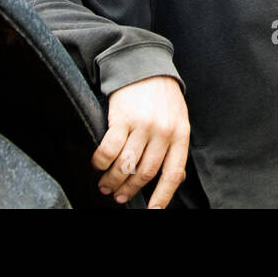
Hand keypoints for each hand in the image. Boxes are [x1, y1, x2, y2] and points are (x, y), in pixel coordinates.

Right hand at [92, 75, 190, 207]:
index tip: (153, 211)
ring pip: (125, 165)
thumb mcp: (178, 119)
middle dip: (129, 190)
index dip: (162, 197)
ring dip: (112, 180)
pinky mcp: (122, 118)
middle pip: (144, 173)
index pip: (173, 174)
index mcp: (180, 135)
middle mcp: (163, 132)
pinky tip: (97, 165)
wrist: (144, 64)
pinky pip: (109, 149)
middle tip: (118, 197)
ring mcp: (142, 125)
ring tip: (105, 185)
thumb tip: (175, 178)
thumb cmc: (161, 96)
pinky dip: (101, 162)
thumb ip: (175, 146)